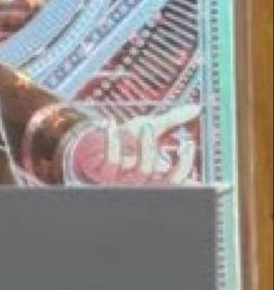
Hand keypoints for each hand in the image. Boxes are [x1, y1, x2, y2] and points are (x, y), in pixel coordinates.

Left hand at [63, 104, 200, 184]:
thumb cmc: (128, 139)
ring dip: (145, 146)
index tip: (192, 148)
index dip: (189, 170)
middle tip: (158, 128)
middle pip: (161, 176)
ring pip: (142, 170)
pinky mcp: (107, 175)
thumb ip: (173, 120)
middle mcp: (145, 182)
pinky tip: (110, 123)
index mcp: (159, 175)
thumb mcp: (152, 127)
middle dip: (166, 155)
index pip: (180, 180)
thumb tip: (196, 107)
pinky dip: (111, 141)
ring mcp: (126, 180)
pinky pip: (113, 160)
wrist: (93, 150)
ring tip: (145, 125)